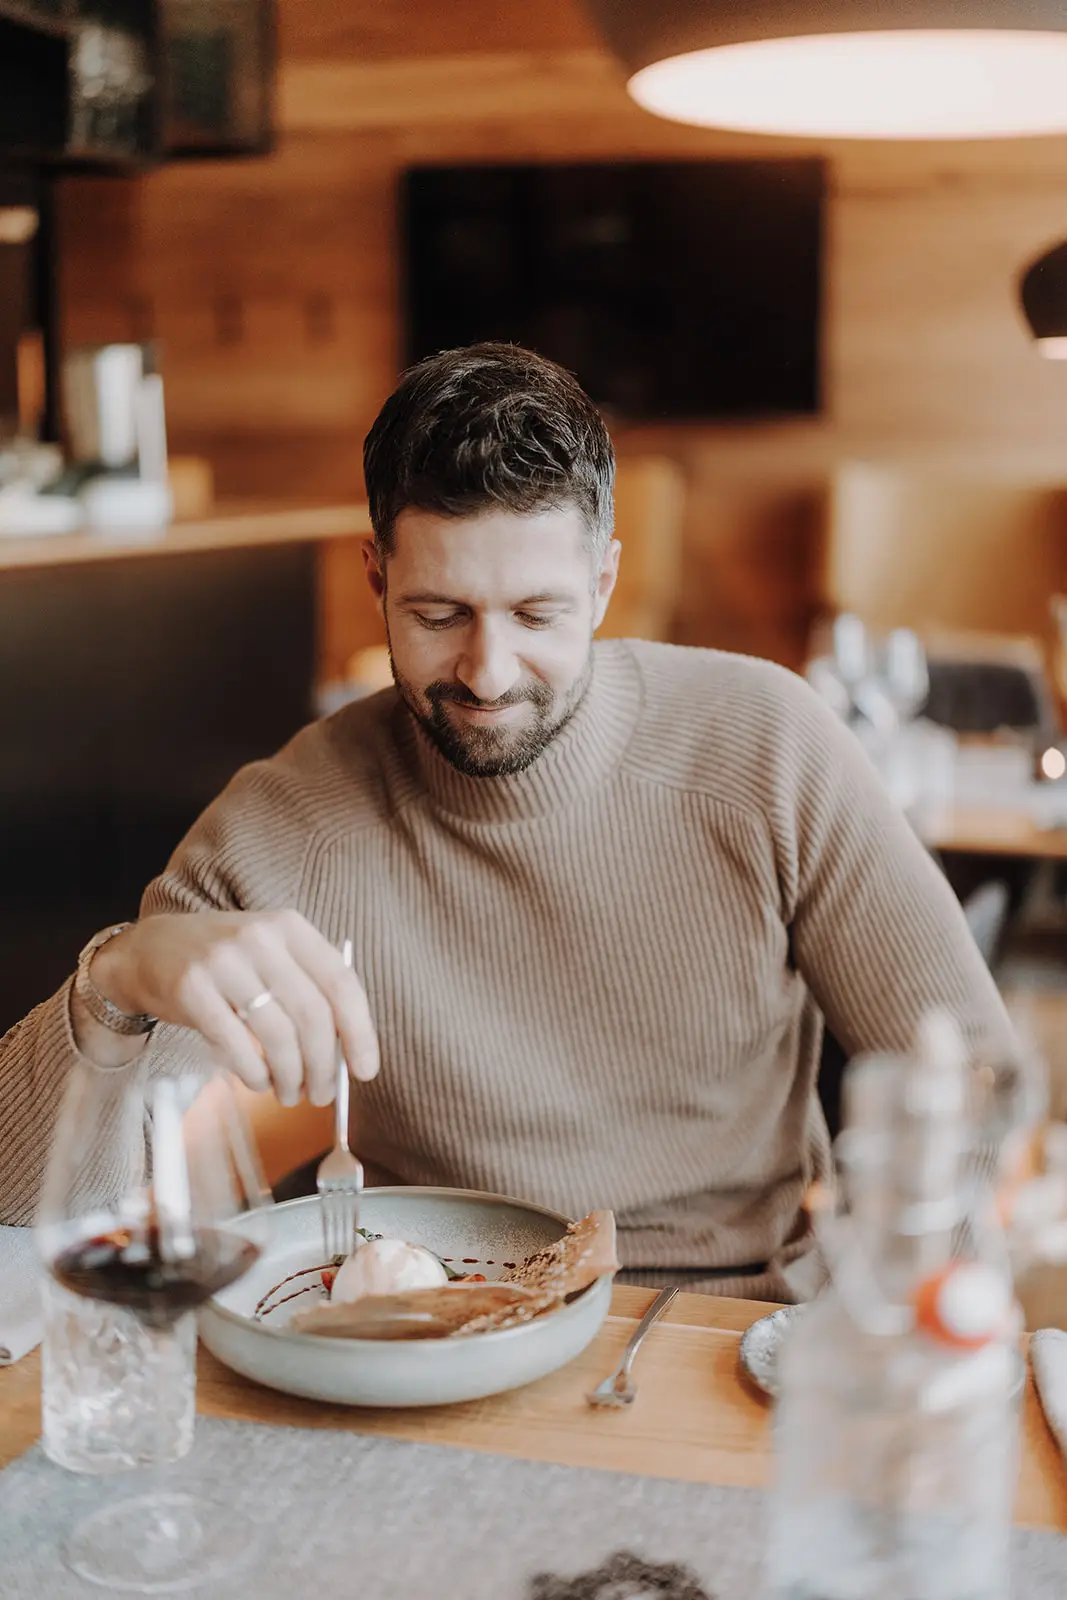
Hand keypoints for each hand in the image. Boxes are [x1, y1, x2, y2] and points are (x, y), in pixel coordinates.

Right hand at [89, 910, 379, 1105]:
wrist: (147, 951)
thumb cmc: (222, 964)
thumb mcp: (269, 956)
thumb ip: (307, 991)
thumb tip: (347, 1054)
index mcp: (290, 927)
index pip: (341, 982)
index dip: (360, 1032)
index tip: (366, 1070)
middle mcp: (260, 938)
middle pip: (313, 1015)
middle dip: (324, 1066)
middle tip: (322, 1094)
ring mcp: (223, 961)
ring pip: (278, 1034)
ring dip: (290, 1077)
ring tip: (289, 1093)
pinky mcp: (191, 988)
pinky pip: (236, 1045)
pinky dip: (254, 1074)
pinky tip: (257, 1082)